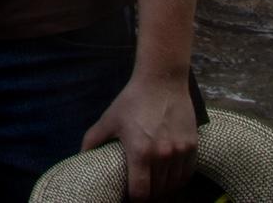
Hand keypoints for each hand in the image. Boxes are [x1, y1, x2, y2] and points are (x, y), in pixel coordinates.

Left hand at [81, 74, 196, 199]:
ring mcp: (179, 153)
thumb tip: (80, 156)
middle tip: (142, 188)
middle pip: (157, 192)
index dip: (135, 199)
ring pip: (173, 185)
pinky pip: (187, 174)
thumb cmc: (133, 100)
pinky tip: (170, 176)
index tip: (130, 195)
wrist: (162, 80)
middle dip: (149, 194)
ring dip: (164, 188)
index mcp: (140, 152)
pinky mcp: (192, 147)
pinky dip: (178, 180)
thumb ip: (93, 139)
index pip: (140, 193)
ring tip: (155, 184)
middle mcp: (162, 156)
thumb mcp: (110, 119)